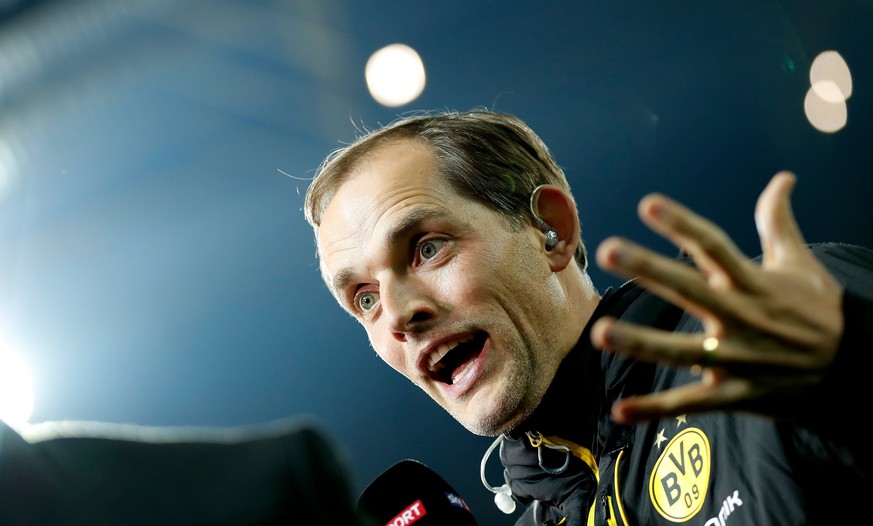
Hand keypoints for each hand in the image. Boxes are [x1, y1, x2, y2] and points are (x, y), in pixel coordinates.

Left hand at [590, 171, 843, 424]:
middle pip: (689, 288)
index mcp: (752, 282)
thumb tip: (783, 178)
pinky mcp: (736, 393)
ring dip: (640, 343)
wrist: (857, 371)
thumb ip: (778, 221)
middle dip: (649, 269)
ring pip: (682, 350)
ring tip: (600, 333)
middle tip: (608, 249)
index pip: (713, 246)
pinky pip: (691, 403)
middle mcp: (740, 317)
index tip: (649, 205)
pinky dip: (656, 410)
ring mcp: (736, 358)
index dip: (682, 224)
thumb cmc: (820, 311)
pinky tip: (620, 411)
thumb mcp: (800, 264)